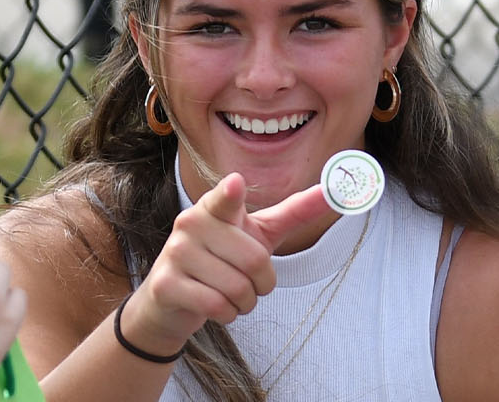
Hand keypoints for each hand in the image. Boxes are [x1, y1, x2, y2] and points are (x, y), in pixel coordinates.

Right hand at [123, 173, 330, 355]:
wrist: (170, 299)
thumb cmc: (222, 260)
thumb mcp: (257, 234)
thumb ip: (293, 212)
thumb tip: (332, 191)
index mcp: (213, 207)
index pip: (226, 198)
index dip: (231, 193)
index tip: (236, 184)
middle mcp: (190, 223)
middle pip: (254, 260)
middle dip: (263, 283)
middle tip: (248, 282)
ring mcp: (175, 253)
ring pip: (237, 288)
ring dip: (245, 302)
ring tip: (230, 295)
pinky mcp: (166, 284)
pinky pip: (217, 306)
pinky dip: (228, 314)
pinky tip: (216, 307)